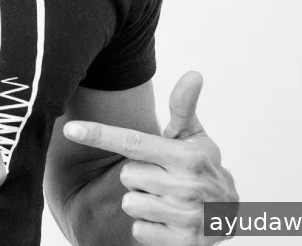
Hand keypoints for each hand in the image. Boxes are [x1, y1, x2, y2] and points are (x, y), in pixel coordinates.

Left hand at [64, 71, 239, 244]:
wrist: (230, 219)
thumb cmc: (204, 170)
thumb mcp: (196, 140)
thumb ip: (184, 109)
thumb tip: (193, 73)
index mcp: (188, 157)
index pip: (134, 142)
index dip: (99, 134)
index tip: (71, 129)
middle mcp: (188, 186)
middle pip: (126, 174)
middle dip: (139, 177)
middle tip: (163, 178)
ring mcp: (186, 216)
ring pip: (129, 202)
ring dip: (142, 202)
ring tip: (167, 200)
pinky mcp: (182, 242)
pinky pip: (138, 229)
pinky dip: (149, 227)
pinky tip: (169, 221)